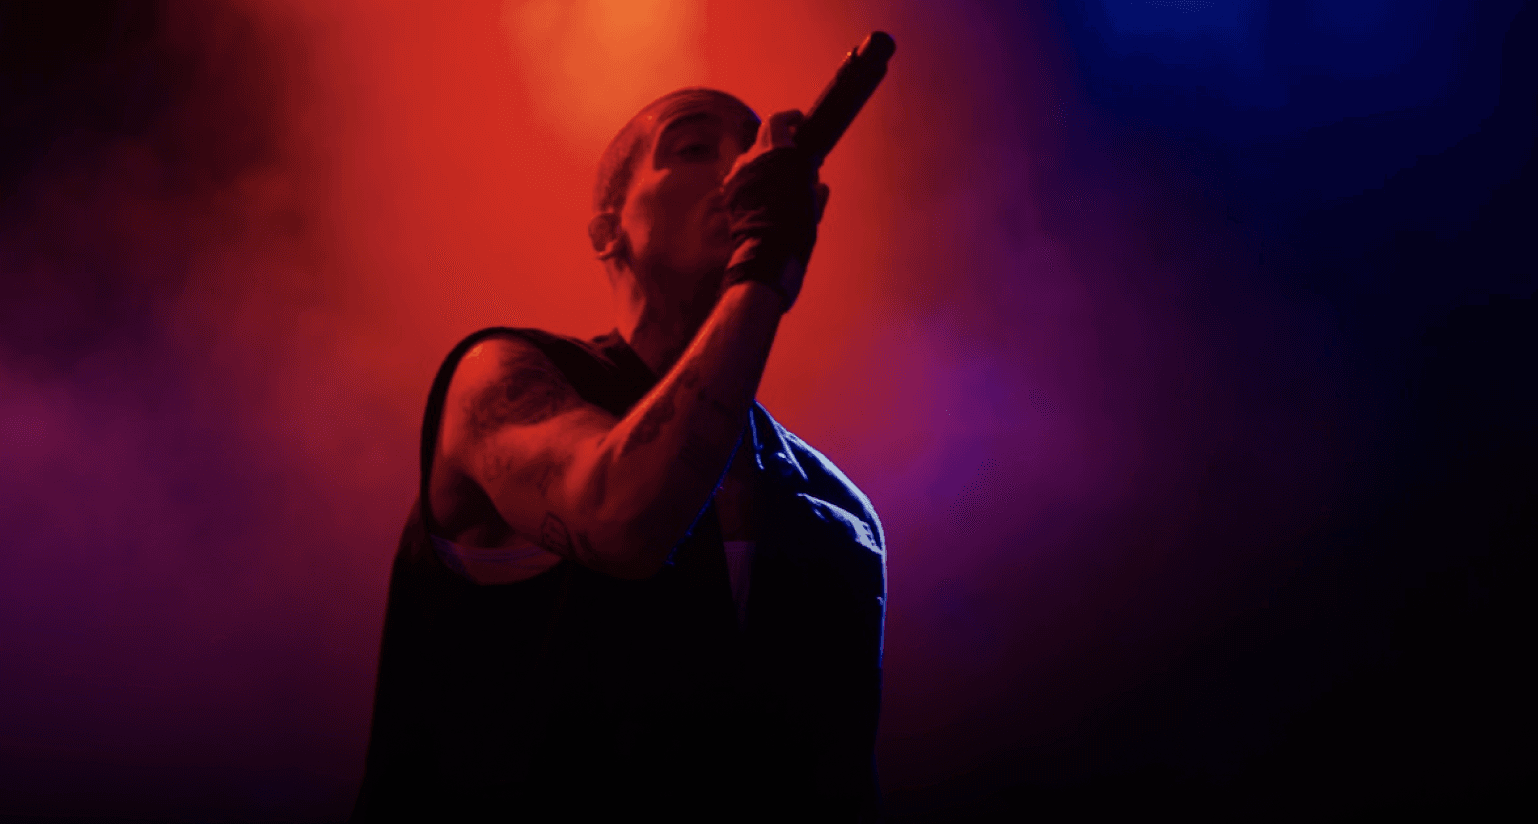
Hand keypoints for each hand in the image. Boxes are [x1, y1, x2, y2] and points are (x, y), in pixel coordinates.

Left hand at [720, 110, 830, 311]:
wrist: (766, 250)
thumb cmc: (794, 225)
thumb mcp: (812, 205)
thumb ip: (814, 190)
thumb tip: (818, 185)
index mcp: (776, 152)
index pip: (777, 122)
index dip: (789, 119)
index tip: (799, 122)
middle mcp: (752, 157)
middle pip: (763, 140)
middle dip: (777, 146)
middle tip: (791, 157)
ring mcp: (736, 173)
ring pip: (750, 159)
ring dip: (762, 164)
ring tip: (776, 181)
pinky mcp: (727, 191)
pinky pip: (740, 178)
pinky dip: (751, 181)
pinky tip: (761, 195)